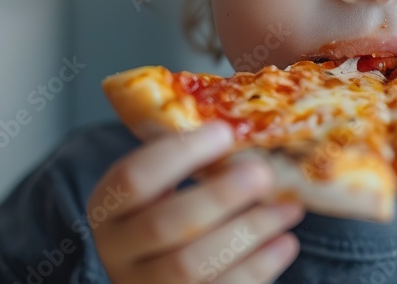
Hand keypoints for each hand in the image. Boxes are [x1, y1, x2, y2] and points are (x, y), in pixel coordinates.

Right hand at [87, 121, 303, 282]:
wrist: (155, 273)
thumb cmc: (168, 213)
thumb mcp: (161, 186)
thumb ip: (189, 162)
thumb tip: (245, 128)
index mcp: (108, 208)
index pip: (133, 178)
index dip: (180, 154)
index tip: (225, 132)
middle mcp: (118, 252)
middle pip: (165, 225)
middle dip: (221, 196)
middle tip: (264, 174)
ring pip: (192, 264)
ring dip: (248, 231)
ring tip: (288, 208)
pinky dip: (259, 266)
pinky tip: (284, 242)